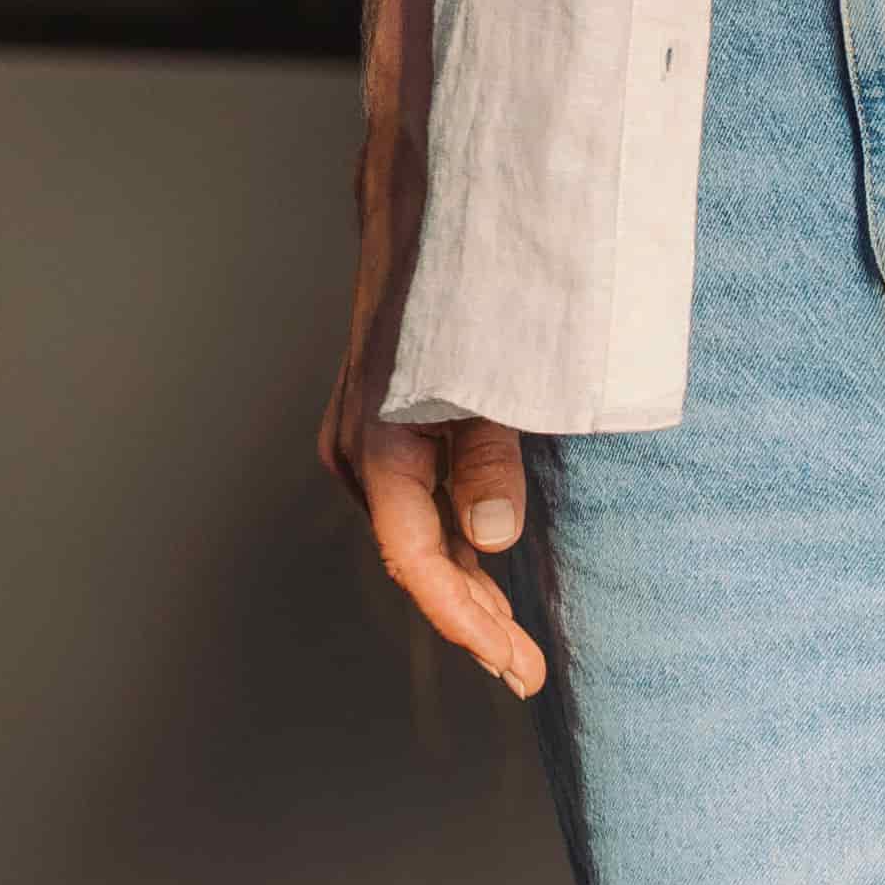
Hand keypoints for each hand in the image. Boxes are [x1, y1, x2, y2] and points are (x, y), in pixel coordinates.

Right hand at [323, 155, 545, 698]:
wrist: (423, 211)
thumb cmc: (460, 288)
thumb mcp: (491, 376)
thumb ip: (489, 457)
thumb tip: (494, 536)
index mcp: (376, 446)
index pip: (417, 559)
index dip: (464, 617)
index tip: (507, 661)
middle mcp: (359, 453)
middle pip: (418, 561)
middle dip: (472, 621)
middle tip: (525, 673)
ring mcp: (367, 443)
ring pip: (417, 538)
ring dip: (466, 590)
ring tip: (512, 645)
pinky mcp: (387, 431)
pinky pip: (419, 508)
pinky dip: (456, 549)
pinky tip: (489, 578)